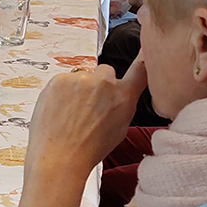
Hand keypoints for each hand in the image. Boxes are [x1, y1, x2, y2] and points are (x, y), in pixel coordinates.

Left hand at [18, 57, 148, 206]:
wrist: (59, 157)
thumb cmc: (89, 149)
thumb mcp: (119, 128)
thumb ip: (123, 104)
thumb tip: (121, 93)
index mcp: (124, 96)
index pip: (141, 69)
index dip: (144, 58)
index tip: (147, 50)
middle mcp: (104, 82)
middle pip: (106, 72)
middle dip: (100, 84)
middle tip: (90, 105)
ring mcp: (80, 78)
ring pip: (82, 77)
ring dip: (79, 89)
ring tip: (71, 113)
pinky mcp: (59, 79)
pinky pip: (64, 80)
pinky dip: (61, 92)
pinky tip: (59, 110)